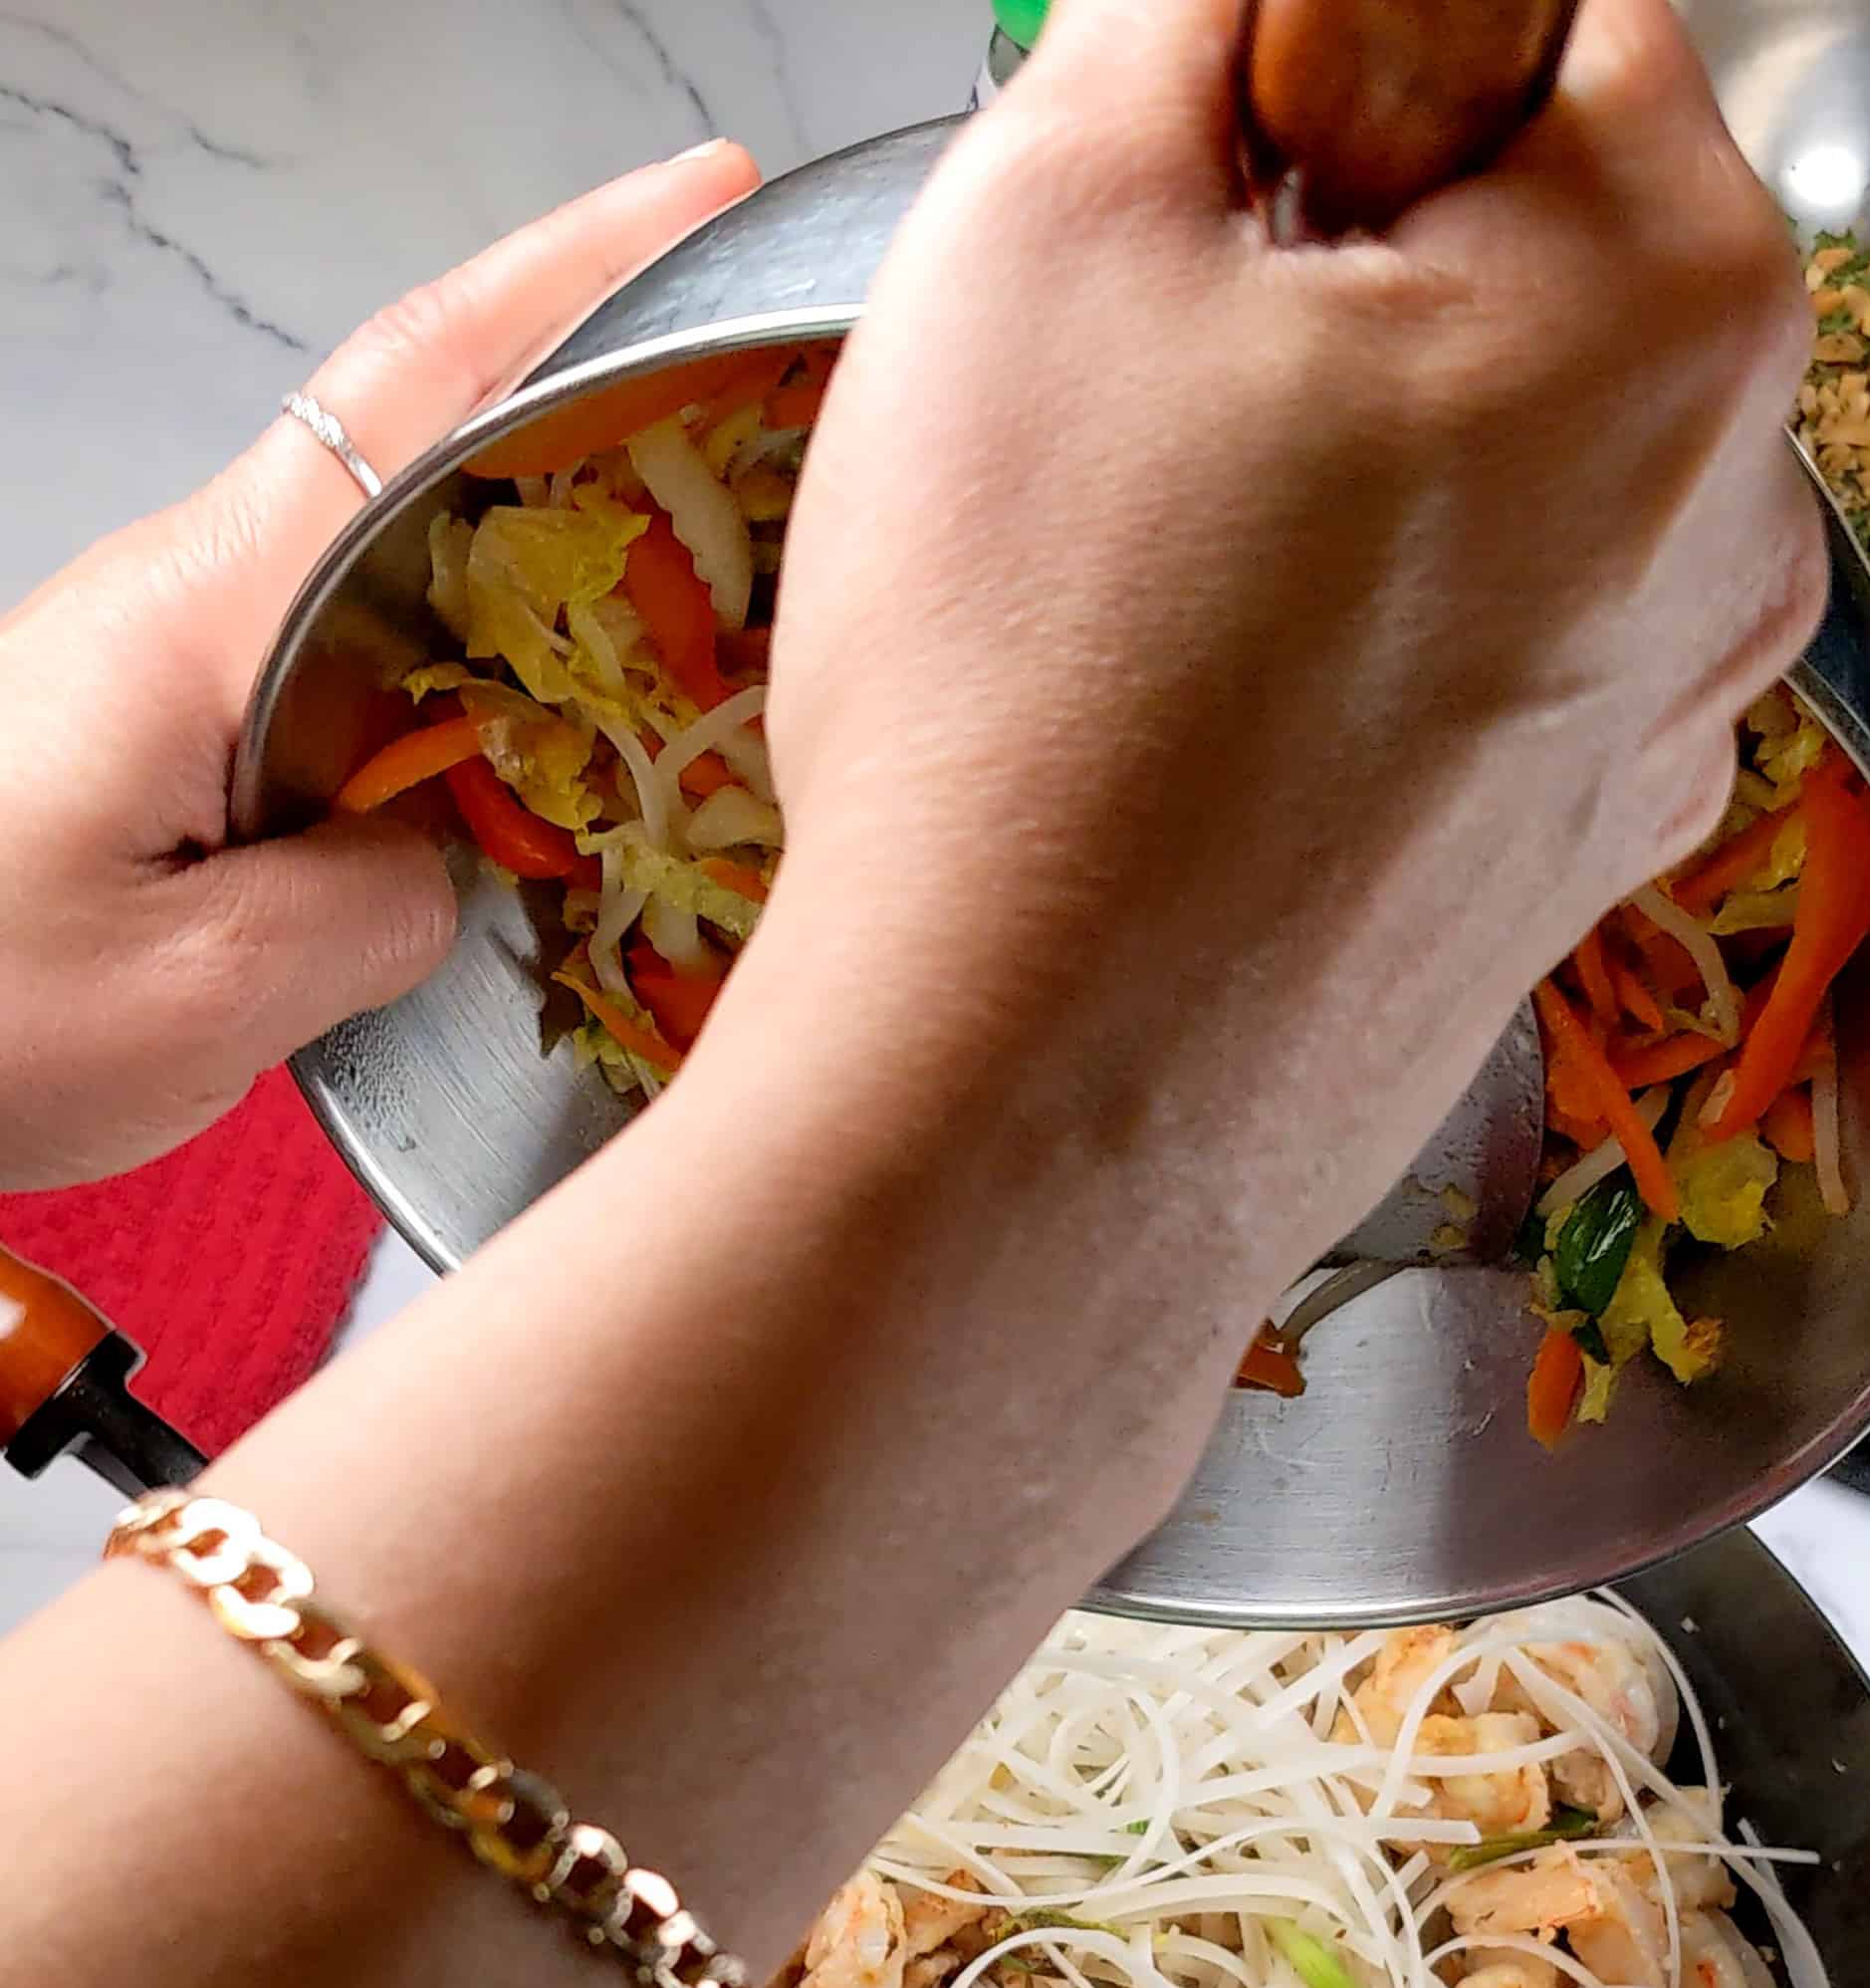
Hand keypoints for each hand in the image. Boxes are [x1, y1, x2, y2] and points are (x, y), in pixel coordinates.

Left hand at [0, 144, 757, 1191]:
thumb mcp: (195, 996)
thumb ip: (376, 909)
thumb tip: (461, 855)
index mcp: (214, 612)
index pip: (417, 387)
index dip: (572, 277)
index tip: (703, 195)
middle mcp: (210, 592)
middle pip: (437, 434)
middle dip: (605, 384)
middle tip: (762, 401)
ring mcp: (199, 645)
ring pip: (417, 546)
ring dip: (561, 531)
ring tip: (704, 567)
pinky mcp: (194, 713)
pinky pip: (377, 643)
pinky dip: (490, 643)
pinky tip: (558, 714)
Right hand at [765, 0, 1822, 1424]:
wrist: (1023, 1116)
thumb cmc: (1037, 705)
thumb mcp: (1045, 223)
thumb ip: (1184, 26)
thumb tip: (1242, 15)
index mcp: (1668, 301)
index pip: (1532, 20)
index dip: (1314, 77)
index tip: (1193, 191)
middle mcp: (1724, 521)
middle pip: (1519, 262)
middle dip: (1322, 278)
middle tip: (1127, 403)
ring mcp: (1656, 714)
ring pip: (1483, 470)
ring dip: (1319, 471)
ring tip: (1144, 591)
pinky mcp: (1553, 855)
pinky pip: (1459, 652)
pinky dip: (1340, 639)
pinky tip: (1199, 718)